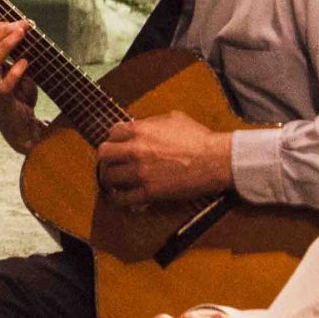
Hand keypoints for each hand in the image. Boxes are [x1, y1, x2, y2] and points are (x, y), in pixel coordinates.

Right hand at [0, 21, 45, 154]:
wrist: (21, 129)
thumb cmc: (20, 98)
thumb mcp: (18, 72)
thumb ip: (18, 54)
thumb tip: (25, 31)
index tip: (12, 21)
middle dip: (1, 31)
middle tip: (21, 26)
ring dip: (5, 45)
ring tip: (21, 35)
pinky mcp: (2, 102)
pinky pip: (5, 84)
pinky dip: (15, 71)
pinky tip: (25, 62)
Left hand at [95, 112, 232, 206]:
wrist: (215, 160)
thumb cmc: (199, 138)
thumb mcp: (173, 118)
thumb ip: (151, 122)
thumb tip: (141, 126)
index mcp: (140, 130)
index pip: (112, 133)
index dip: (116, 139)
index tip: (120, 145)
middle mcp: (135, 150)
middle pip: (103, 154)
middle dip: (107, 158)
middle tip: (114, 162)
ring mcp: (140, 172)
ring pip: (109, 177)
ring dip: (111, 178)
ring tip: (117, 180)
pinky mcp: (149, 192)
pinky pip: (123, 198)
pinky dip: (120, 198)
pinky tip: (123, 196)